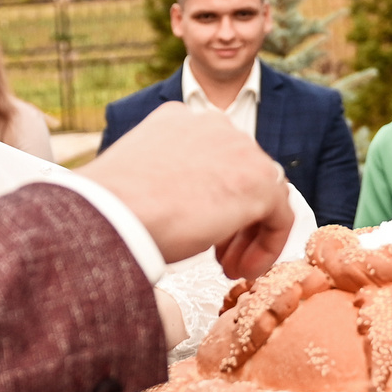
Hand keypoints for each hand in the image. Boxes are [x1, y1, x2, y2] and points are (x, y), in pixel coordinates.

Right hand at [82, 103, 294, 277]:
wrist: (110, 214)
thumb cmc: (112, 209)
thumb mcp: (141, 182)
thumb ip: (168, 181)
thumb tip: (179, 206)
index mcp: (179, 120)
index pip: (214, 158)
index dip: (211, 199)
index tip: (200, 232)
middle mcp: (213, 125)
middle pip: (241, 173)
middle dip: (233, 218)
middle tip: (219, 256)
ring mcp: (239, 147)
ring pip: (263, 194)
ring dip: (249, 235)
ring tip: (229, 268)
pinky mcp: (259, 179)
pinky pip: (280, 217)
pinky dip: (267, 246)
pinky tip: (242, 271)